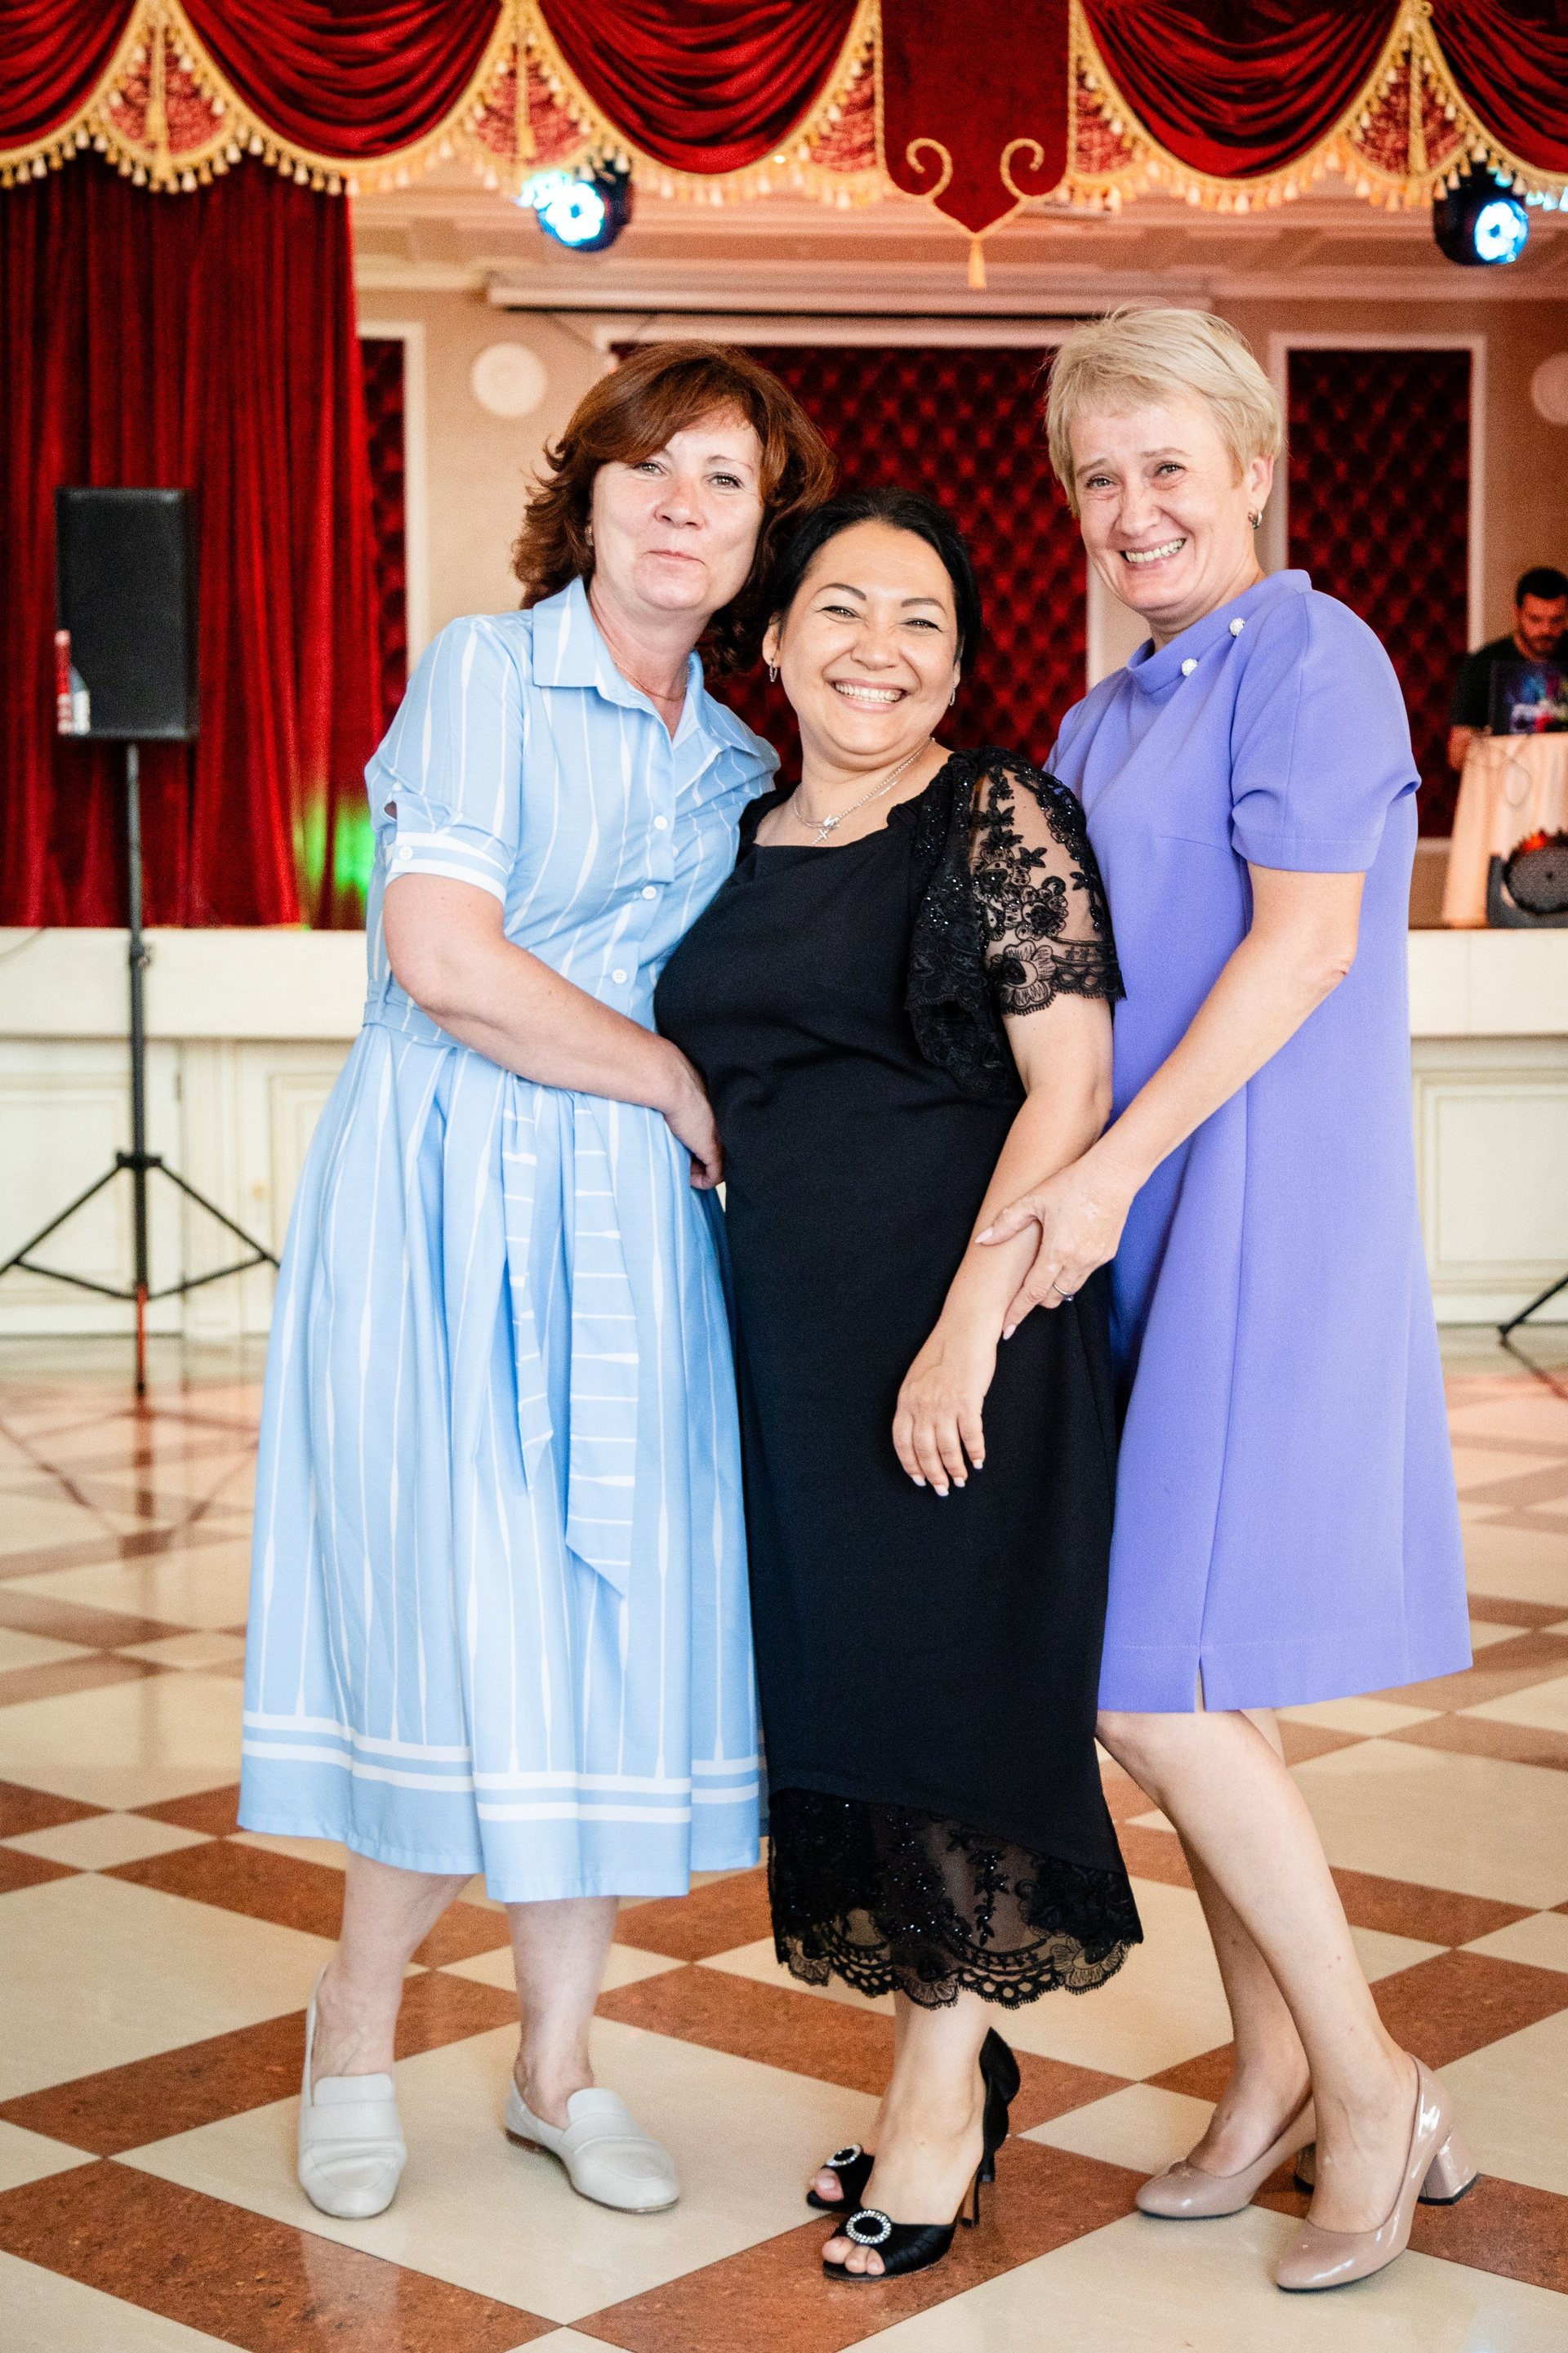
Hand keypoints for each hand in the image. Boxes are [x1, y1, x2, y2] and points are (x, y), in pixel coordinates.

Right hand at [659, 1050, 722, 1188]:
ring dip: (700, 1174)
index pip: (715, 1138)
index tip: (687, 1154)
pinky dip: (703, 1182)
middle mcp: (720, 1127)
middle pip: (717, 1154)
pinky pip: (714, 1177)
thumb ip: (680, 1111)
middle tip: (685, 1165)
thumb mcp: (677, 1100)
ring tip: (685, 1172)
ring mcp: (718, 1139)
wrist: (672, 1085)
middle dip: (701, 1163)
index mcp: (714, 1114)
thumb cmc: (670, 1087)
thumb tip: (669, 1117)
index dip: (700, 1150)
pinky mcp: (712, 1150)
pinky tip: (690, 1179)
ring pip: (717, 1167)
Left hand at [893, 1318, 995, 1494]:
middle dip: (933, 1474)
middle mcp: (922, 1404)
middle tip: (943, 1489)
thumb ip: (916, 1403)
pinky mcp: (968, 1401)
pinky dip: (976, 1452)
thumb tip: (922, 1430)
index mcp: (906, 1399)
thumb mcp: (918, 1378)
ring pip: (947, 1448)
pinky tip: (979, 1461)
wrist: (963, 1330)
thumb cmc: (943, 1352)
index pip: (902, 1442)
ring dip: (955, 1468)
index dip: (910, 1464)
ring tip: (961, 1479)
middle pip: (924, 1450)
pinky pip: (971, 1435)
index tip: (918, 1480)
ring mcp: (944, 1404)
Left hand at [977, 1148, 1132, 1334]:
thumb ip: (1007, 1223)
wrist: (1113, 1175)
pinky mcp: (1107, 1254)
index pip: (1033, 1293)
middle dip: (1037, 1300)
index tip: (1007, 1329)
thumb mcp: (1034, 1199)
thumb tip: (983, 1240)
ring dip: (1055, 1288)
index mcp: (1057, 1251)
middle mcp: (1078, 1261)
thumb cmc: (1073, 1183)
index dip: (1018, 1312)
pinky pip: (1085, 1274)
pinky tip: (1065, 1256)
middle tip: (1024, 1293)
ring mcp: (1095, 1260)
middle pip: (1053, 1298)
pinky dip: (1072, 1273)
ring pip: (1071, 1289)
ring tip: (1043, 1274)